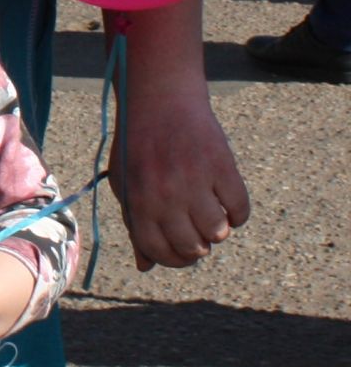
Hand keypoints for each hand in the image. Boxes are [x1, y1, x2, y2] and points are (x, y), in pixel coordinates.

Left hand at [113, 92, 248, 271]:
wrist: (160, 100)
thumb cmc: (139, 145)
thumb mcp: (125, 183)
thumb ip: (135, 225)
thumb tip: (146, 266)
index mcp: (138, 201)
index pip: (158, 252)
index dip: (173, 260)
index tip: (182, 254)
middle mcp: (165, 195)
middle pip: (191, 247)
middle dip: (197, 248)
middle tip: (199, 235)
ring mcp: (194, 181)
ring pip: (218, 233)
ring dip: (218, 230)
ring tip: (211, 215)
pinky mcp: (221, 166)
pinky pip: (240, 209)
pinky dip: (238, 213)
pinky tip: (227, 203)